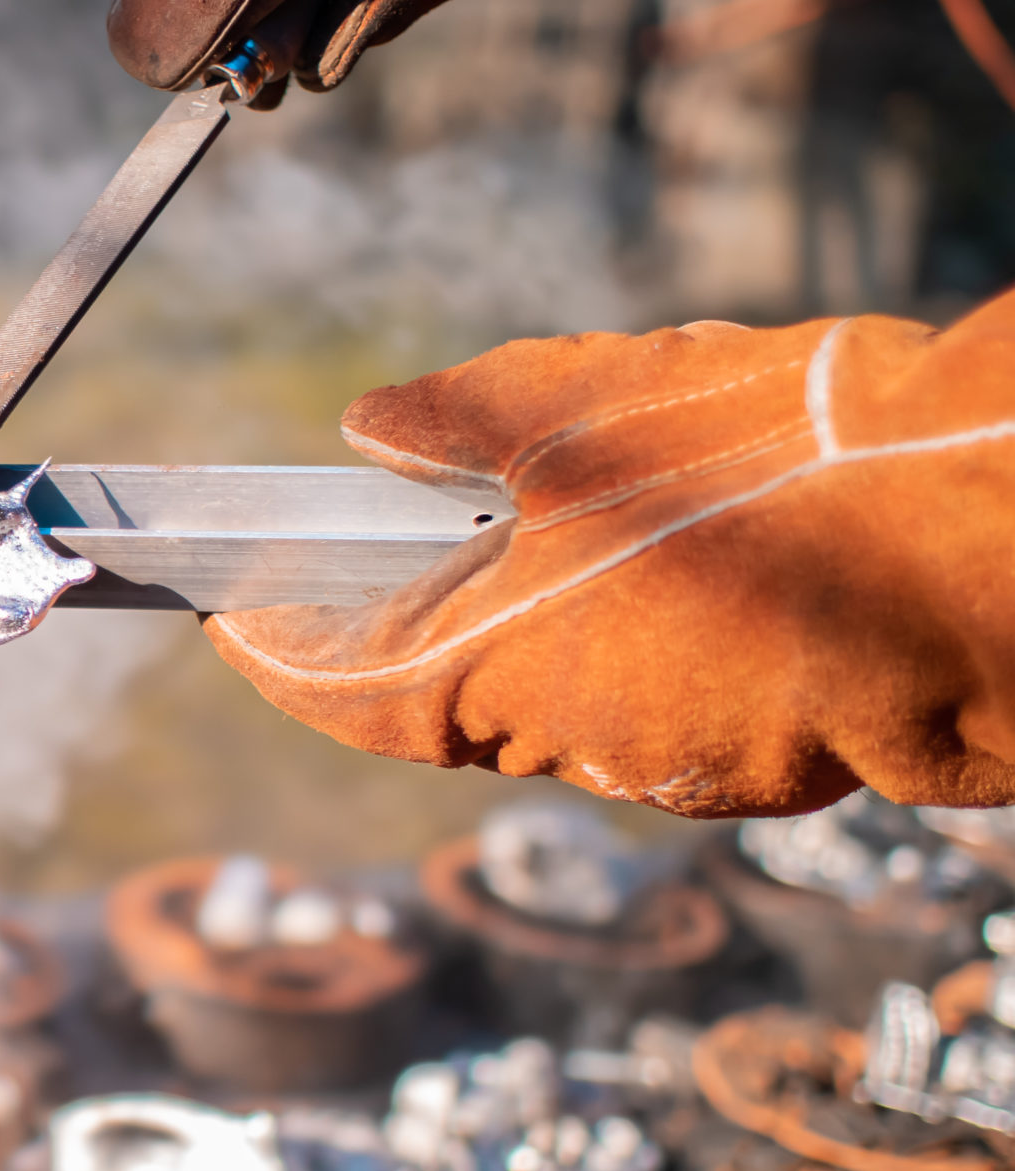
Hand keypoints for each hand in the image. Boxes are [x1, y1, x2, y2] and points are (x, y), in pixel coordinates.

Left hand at [202, 289, 1014, 815]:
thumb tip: (370, 429)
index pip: (338, 690)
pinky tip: (684, 559)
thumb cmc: (776, 465)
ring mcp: (678, 765)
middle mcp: (574, 742)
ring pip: (568, 695)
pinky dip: (646, 636)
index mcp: (497, 667)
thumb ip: (453, 423)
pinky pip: (669, 698)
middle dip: (417, 618)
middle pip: (448, 696)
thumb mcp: (580, 405)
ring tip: (566, 517)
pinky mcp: (767, 761)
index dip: (276, 650)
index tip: (232, 615)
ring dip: (544, 620)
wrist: (988, 542)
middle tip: (396, 537)